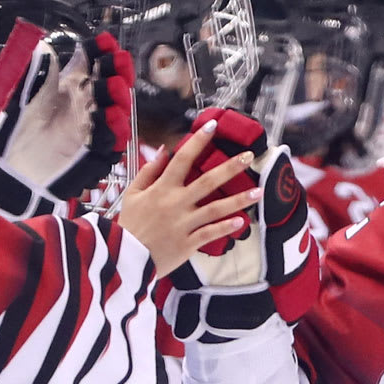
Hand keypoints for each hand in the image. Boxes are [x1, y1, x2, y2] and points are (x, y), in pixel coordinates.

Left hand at [0, 31, 134, 217]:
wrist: (17, 168)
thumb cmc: (21, 131)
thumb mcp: (27, 94)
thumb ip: (38, 70)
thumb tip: (44, 45)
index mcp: (74, 85)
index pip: (95, 62)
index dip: (102, 51)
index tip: (103, 41)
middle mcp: (89, 104)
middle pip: (114, 82)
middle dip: (118, 70)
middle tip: (115, 60)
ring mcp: (96, 128)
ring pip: (119, 110)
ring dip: (117, 96)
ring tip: (110, 86)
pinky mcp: (99, 152)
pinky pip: (113, 139)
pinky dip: (113, 127)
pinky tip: (107, 115)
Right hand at [117, 118, 259, 276]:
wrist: (125, 257)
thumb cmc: (130, 224)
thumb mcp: (133, 193)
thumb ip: (149, 171)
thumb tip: (163, 150)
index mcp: (162, 188)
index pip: (182, 159)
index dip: (198, 141)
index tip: (213, 126)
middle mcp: (176, 203)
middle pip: (207, 181)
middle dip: (230, 167)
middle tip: (249, 156)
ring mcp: (184, 223)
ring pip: (215, 208)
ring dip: (238, 200)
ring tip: (258, 192)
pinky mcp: (188, 243)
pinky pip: (210, 234)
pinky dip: (226, 228)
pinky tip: (241, 222)